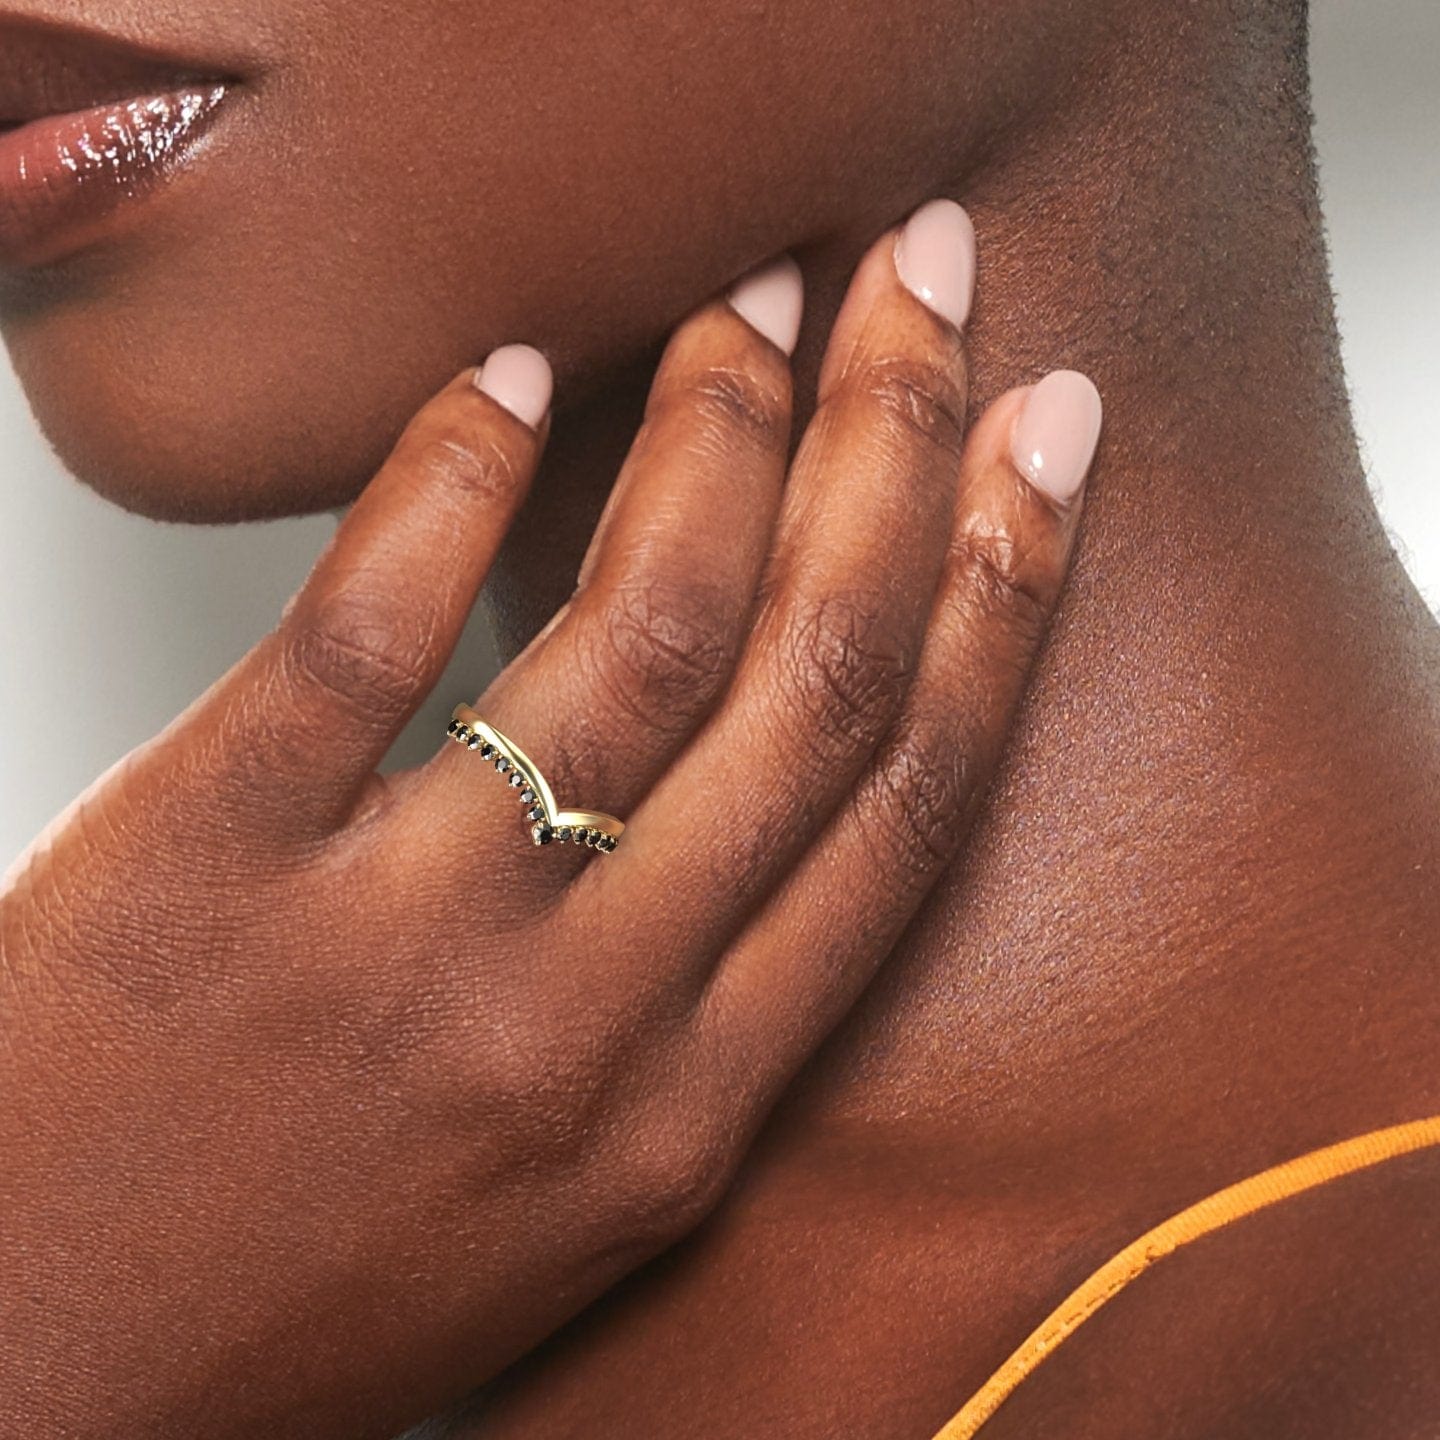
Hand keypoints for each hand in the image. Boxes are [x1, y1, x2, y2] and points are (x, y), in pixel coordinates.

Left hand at [0, 200, 1099, 1438]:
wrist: (46, 1391)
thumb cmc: (305, 1292)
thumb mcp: (565, 1190)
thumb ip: (678, 1015)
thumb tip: (746, 794)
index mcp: (687, 1111)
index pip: (903, 809)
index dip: (999, 600)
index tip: (1042, 450)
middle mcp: (587, 1027)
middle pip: (808, 684)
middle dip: (899, 451)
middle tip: (925, 285)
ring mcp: (406, 945)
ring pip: (632, 635)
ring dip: (712, 432)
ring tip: (744, 304)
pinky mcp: (210, 865)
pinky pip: (372, 627)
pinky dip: (453, 473)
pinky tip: (501, 378)